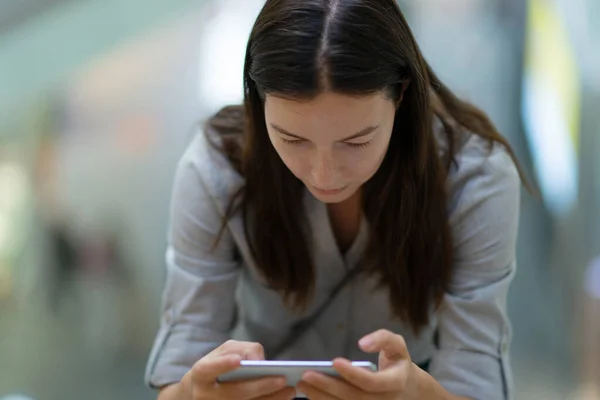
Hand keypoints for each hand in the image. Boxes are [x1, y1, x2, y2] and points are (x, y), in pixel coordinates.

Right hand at [181, 340, 295, 399]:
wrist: (201, 391)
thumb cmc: (217, 365)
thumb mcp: (224, 351)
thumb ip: (241, 350)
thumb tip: (259, 360)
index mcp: (200, 375)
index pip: (207, 369)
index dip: (222, 364)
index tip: (239, 360)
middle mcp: (205, 395)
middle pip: (234, 393)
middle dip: (259, 386)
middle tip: (281, 379)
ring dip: (270, 399)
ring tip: (290, 390)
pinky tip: (284, 397)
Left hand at [297, 329, 419, 399]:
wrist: (408, 389)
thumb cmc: (397, 362)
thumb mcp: (397, 345)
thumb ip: (383, 339)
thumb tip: (363, 343)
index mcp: (395, 383)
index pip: (372, 382)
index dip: (353, 374)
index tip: (334, 361)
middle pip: (354, 397)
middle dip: (328, 387)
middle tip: (306, 375)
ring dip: (322, 397)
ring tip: (302, 384)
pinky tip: (310, 393)